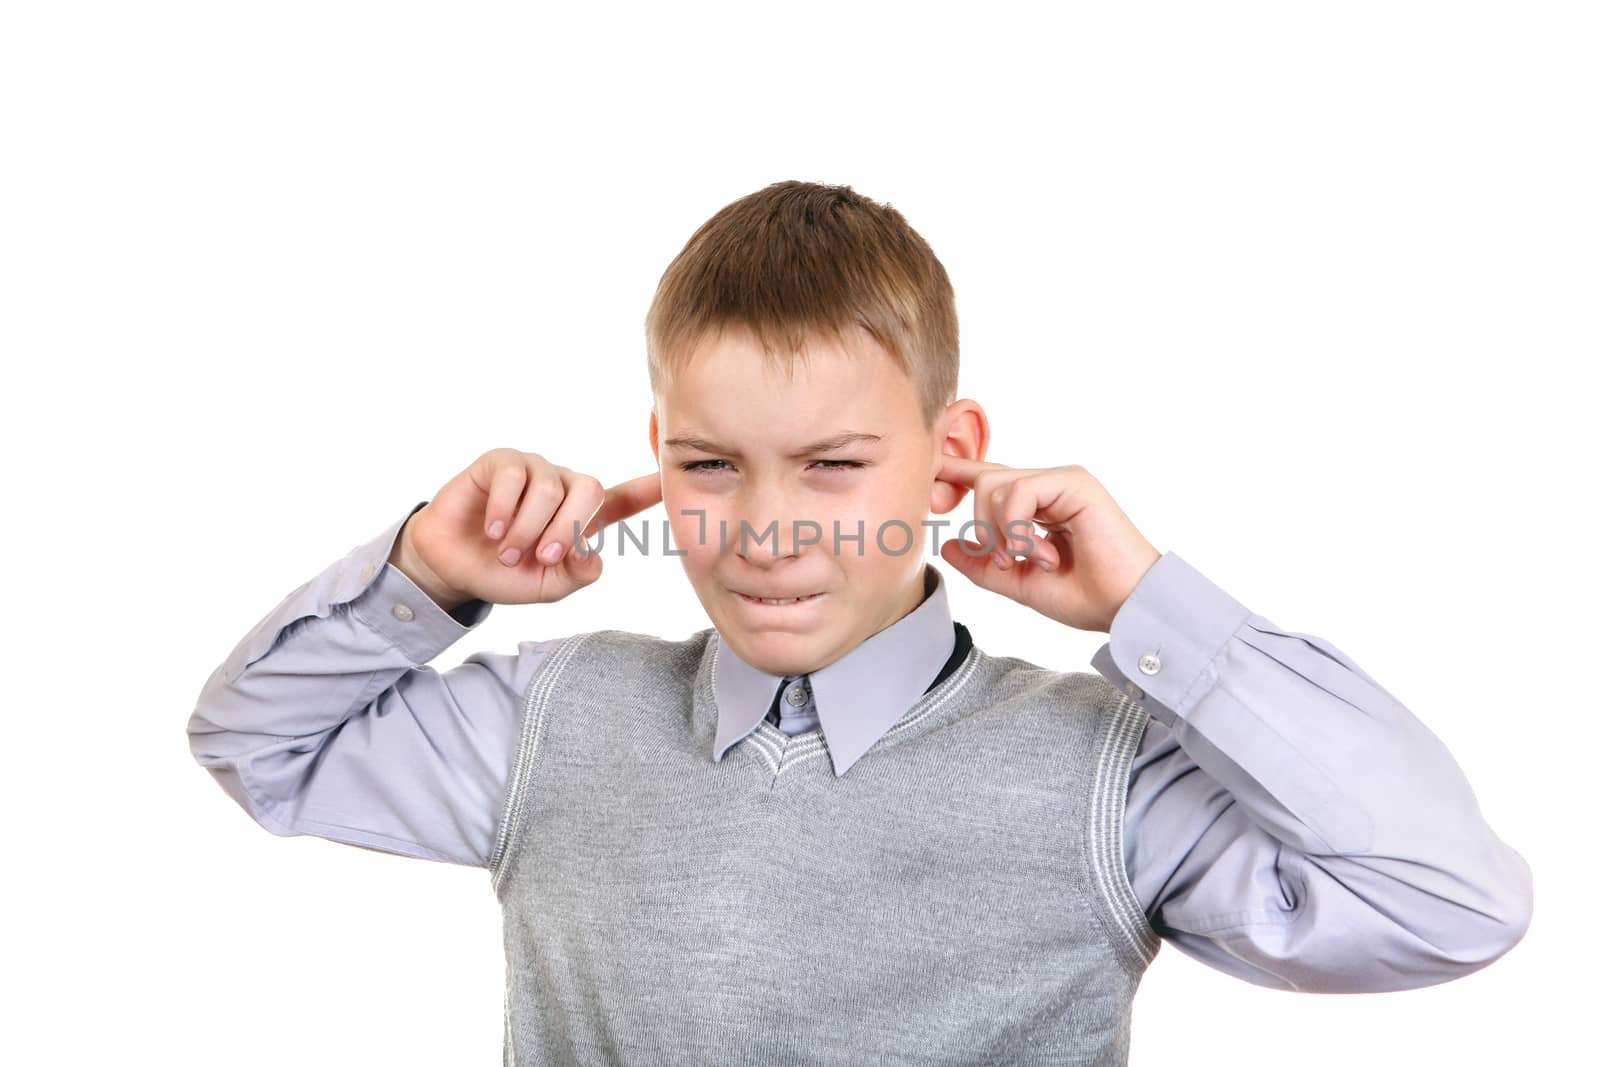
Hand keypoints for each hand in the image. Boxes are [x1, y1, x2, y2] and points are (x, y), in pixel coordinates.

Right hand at [395, 447, 660, 607]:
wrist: (451, 568)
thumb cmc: (503, 575)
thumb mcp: (547, 586)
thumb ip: (578, 574)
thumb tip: (593, 552)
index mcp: (582, 515)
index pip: (625, 498)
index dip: (650, 488)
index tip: (673, 477)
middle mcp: (563, 486)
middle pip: (589, 489)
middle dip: (566, 529)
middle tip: (541, 557)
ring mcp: (533, 470)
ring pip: (550, 489)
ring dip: (527, 529)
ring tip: (506, 551)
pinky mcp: (500, 462)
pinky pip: (514, 478)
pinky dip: (503, 512)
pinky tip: (491, 530)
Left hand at [935, 456, 1161, 632]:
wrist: (1124, 608)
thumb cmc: (1084, 597)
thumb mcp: (1019, 584)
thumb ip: (983, 565)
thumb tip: (946, 545)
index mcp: (1036, 505)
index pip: (988, 478)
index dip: (957, 471)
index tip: (930, 472)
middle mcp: (1047, 486)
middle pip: (983, 481)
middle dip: (983, 528)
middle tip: (1010, 562)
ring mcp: (1061, 480)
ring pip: (994, 485)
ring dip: (1002, 534)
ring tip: (1034, 561)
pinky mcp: (1074, 481)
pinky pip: (1018, 492)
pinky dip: (1018, 529)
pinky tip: (1043, 554)